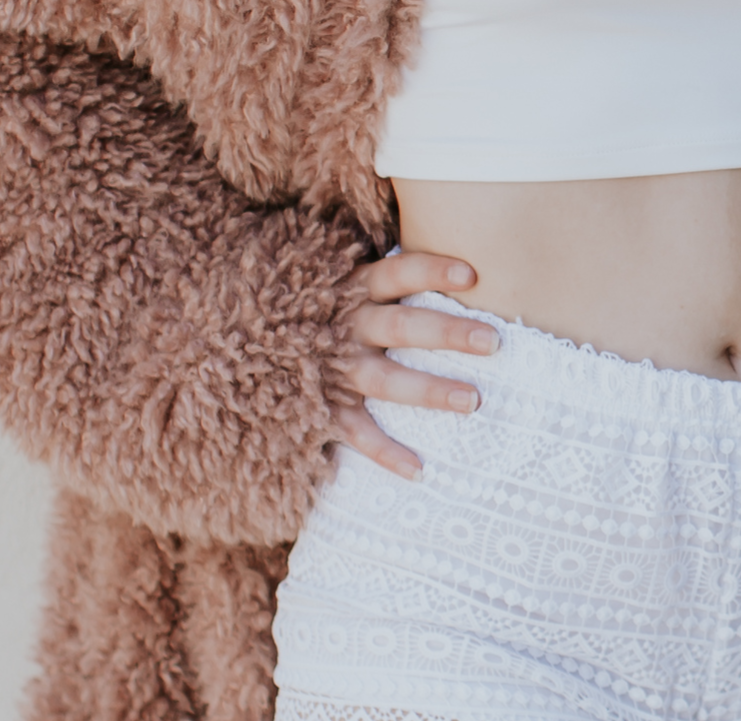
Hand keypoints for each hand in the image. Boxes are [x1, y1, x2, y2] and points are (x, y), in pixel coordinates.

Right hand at [337, 252, 499, 479]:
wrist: (248, 337)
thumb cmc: (316, 308)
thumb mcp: (345, 282)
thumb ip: (391, 279)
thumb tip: (465, 271)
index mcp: (353, 290)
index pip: (396, 273)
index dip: (431, 271)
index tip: (472, 275)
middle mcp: (346, 327)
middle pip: (400, 326)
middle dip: (446, 333)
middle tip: (492, 341)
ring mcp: (334, 369)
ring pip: (385, 380)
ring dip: (428, 390)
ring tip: (472, 401)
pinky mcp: (323, 406)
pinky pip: (355, 432)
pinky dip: (384, 453)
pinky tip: (418, 470)